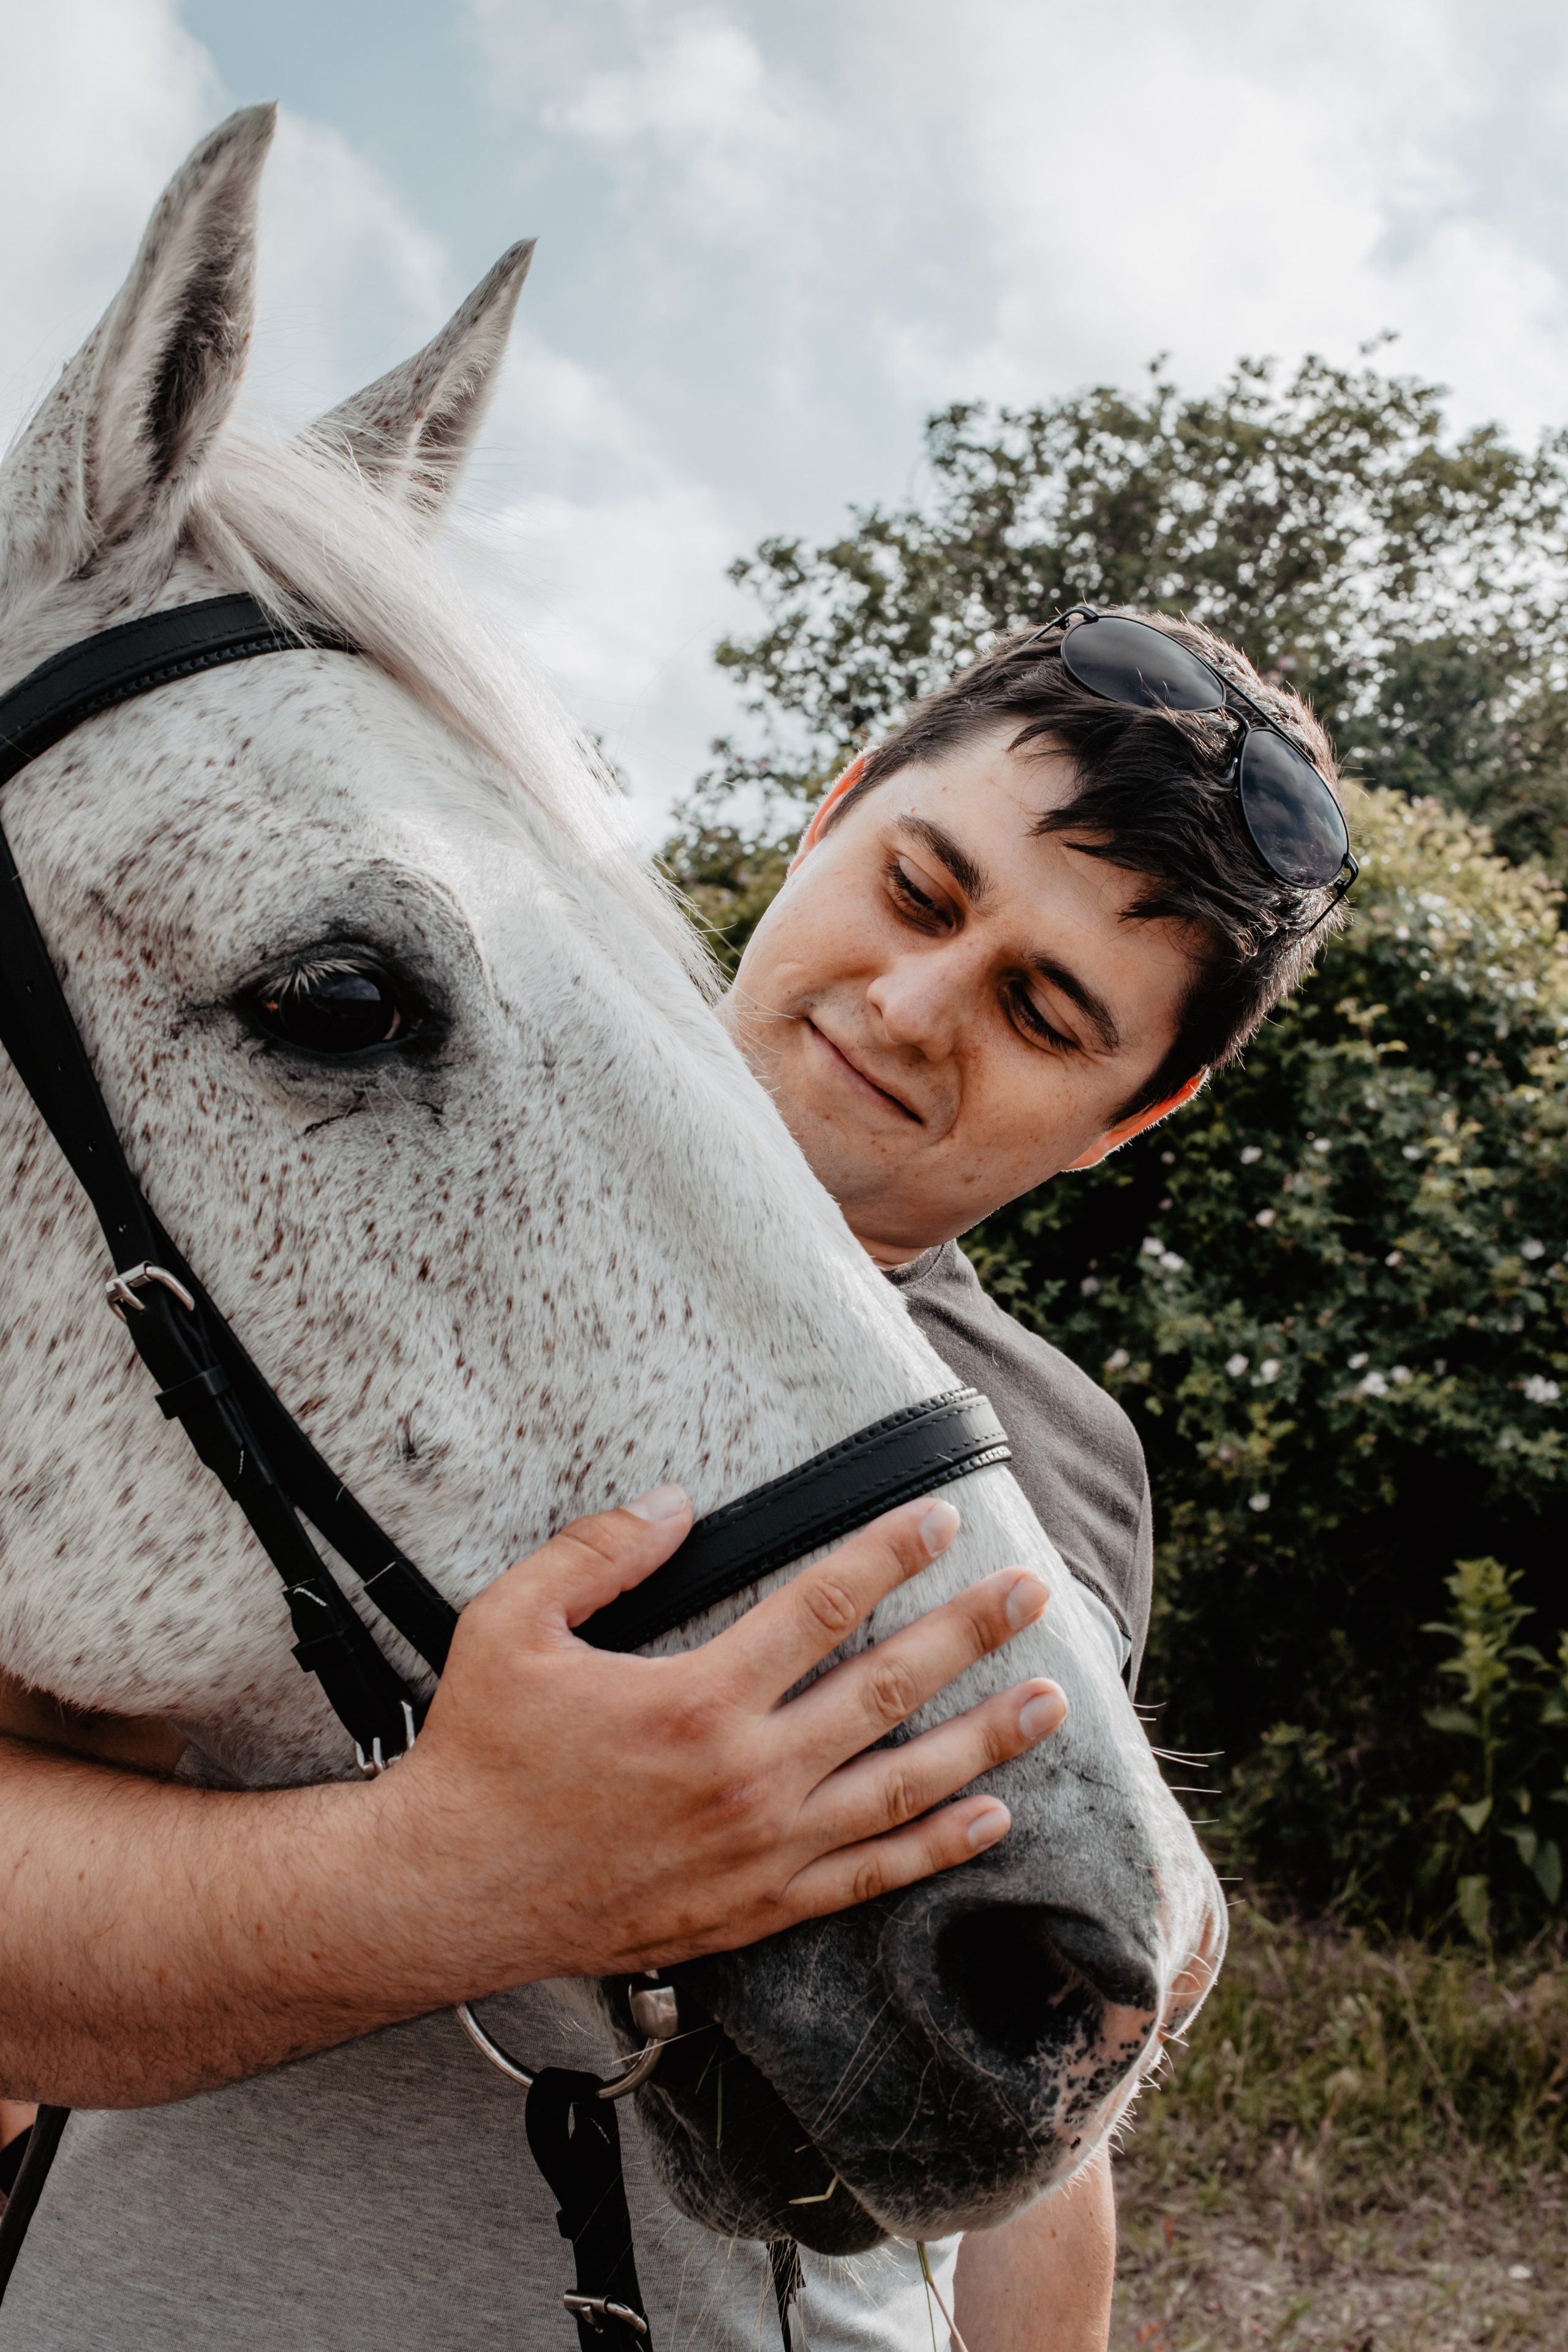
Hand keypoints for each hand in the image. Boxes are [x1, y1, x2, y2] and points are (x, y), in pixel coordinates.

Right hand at [377, 1486, 1065, 1987]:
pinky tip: (989, 1818)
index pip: (823, 1606)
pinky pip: (868, 1875)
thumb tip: (676, 1504)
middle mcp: (747, 1777)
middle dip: (970, 1632)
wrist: (452, 1890)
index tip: (941, 1521)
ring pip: (901, 1786)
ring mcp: (762, 1850)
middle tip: (1033, 1592)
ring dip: (984, 1740)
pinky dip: (936, 1847)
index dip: (889, 1555)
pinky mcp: (757, 1906)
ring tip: (1049, 1701)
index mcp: (696, 1700)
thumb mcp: (511, 1624)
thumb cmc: (482, 1755)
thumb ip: (597, 1551)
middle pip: (888, 1687)